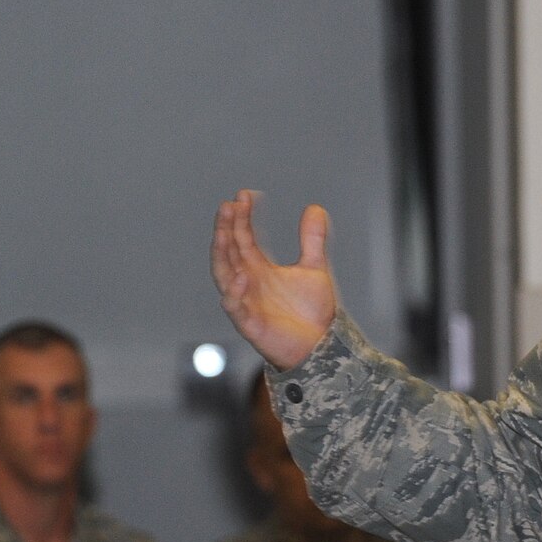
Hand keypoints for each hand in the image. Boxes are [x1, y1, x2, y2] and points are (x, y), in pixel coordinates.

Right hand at [212, 190, 338, 368]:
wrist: (321, 347)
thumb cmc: (311, 312)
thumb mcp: (314, 268)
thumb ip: (312, 240)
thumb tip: (315, 208)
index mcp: (258, 268)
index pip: (242, 237)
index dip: (241, 217)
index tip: (243, 195)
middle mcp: (247, 282)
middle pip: (228, 251)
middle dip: (226, 229)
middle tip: (229, 206)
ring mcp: (246, 303)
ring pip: (224, 275)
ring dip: (221, 254)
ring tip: (224, 232)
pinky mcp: (250, 325)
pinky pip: (235, 309)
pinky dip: (234, 294)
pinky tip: (241, 277)